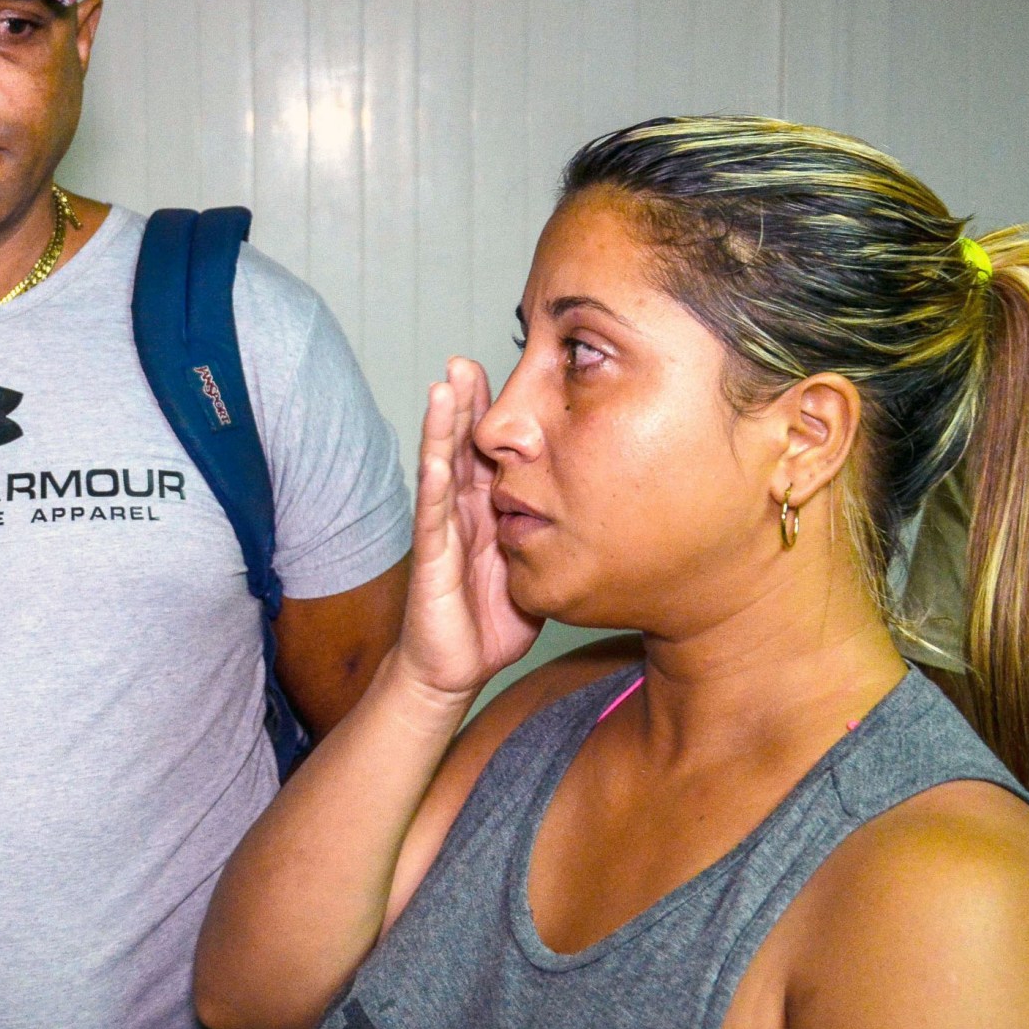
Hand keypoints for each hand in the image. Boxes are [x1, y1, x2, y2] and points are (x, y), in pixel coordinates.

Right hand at [383, 357, 543, 702]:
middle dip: (461, 402)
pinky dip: (433, 484)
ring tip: (445, 387)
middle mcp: (459, 512)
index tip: (504, 369)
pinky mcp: (431, 560)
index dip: (491, 411)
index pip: (487, 450)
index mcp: (484, 508)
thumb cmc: (492, 618)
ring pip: (440, 468)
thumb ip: (549, 529)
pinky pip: (432, 517)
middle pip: (459, 445)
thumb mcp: (533, 562)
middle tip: (464, 361)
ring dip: (441, 427)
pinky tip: (435, 456)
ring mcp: (441, 532)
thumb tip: (598, 502)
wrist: (454, 668)